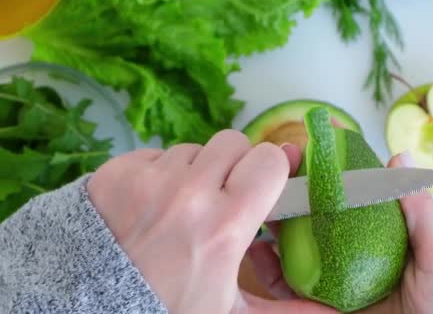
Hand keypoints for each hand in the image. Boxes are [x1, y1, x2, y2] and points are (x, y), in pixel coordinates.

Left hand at [86, 130, 336, 313]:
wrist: (91, 306)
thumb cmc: (165, 308)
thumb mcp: (231, 313)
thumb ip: (286, 311)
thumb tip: (334, 313)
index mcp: (224, 225)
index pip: (268, 159)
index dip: (271, 168)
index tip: (264, 184)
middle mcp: (189, 194)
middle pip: (233, 142)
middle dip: (234, 164)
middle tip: (221, 197)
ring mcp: (150, 178)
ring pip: (193, 148)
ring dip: (195, 171)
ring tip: (180, 209)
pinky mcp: (118, 171)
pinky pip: (156, 154)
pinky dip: (159, 173)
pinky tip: (150, 206)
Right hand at [247, 152, 432, 313]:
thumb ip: (419, 210)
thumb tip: (399, 156)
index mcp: (377, 229)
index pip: (350, 189)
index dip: (331, 163)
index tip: (315, 137)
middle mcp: (350, 246)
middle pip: (315, 210)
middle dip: (293, 183)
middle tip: (279, 160)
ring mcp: (333, 274)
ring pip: (295, 243)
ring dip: (274, 217)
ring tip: (261, 198)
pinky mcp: (319, 303)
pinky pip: (289, 286)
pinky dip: (268, 268)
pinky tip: (258, 250)